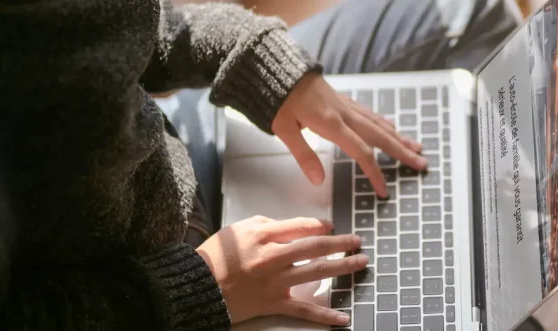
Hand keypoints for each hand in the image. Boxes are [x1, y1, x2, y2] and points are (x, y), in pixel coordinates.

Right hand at [195, 216, 365, 325]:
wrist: (196, 287)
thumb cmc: (216, 256)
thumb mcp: (238, 230)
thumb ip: (266, 224)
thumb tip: (293, 226)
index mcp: (262, 235)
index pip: (301, 226)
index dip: (320, 226)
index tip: (331, 227)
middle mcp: (272, 257)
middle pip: (315, 247)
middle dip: (341, 243)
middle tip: (357, 241)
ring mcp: (275, 281)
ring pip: (316, 272)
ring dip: (343, 267)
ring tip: (361, 262)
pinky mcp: (273, 303)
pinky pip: (303, 310)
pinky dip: (324, 316)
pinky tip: (343, 318)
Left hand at [273, 72, 425, 197]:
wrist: (279, 68)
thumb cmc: (279, 98)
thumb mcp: (284, 130)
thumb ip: (304, 155)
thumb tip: (318, 181)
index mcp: (332, 125)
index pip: (361, 152)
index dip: (374, 173)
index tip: (383, 191)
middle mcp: (345, 114)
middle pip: (381, 137)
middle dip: (403, 152)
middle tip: (422, 164)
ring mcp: (346, 106)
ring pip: (379, 124)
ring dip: (399, 137)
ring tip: (417, 147)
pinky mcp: (343, 100)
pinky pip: (370, 113)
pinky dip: (385, 122)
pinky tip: (392, 126)